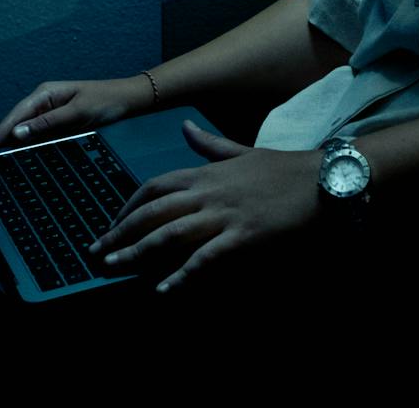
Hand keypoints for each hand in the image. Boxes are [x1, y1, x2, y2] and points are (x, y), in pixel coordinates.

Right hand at [0, 76, 152, 154]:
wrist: (128, 100)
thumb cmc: (105, 101)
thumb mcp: (77, 112)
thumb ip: (47, 123)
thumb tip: (18, 134)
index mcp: (45, 93)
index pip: (16, 115)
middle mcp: (43, 102)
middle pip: (16, 124)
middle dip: (1, 142)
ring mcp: (50, 114)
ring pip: (26, 132)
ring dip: (13, 146)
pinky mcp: (58, 124)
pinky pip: (39, 137)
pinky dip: (29, 148)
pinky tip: (20, 160)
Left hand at [90, 121, 320, 292]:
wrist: (322, 179)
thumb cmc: (284, 168)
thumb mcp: (242, 152)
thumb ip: (209, 145)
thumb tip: (185, 129)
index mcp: (206, 172)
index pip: (154, 186)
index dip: (128, 205)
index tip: (112, 222)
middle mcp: (208, 191)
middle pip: (152, 210)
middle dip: (120, 231)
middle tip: (97, 250)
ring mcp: (224, 214)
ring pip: (170, 232)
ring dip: (138, 251)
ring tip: (114, 267)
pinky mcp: (243, 235)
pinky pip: (205, 257)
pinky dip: (182, 274)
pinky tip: (164, 289)